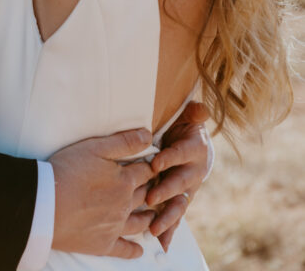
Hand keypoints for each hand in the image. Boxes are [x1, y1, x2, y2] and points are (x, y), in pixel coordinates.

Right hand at [50, 128, 154, 258]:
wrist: (46, 203)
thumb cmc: (68, 170)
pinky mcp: (103, 244)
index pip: (146, 172)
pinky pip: (123, 249)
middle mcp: (125, 205)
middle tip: (155, 188)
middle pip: (145, 195)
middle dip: (151, 190)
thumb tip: (149, 136)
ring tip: (152, 216)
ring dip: (148, 218)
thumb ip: (124, 142)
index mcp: (125, 180)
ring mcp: (115, 226)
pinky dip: (133, 250)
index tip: (153, 166)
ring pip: (139, 222)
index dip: (150, 167)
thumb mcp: (95, 147)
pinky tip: (139, 251)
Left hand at [146, 102, 211, 251]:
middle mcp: (193, 172)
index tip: (155, 163)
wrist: (192, 143)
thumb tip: (200, 108)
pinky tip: (161, 243)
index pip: (181, 154)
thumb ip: (194, 113)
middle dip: (165, 191)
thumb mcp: (189, 117)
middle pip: (179, 183)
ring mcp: (187, 189)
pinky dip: (169, 230)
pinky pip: (176, 217)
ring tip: (154, 229)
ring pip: (178, 205)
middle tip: (150, 198)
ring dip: (167, 218)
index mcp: (195, 150)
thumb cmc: (185, 127)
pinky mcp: (179, 199)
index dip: (169, 158)